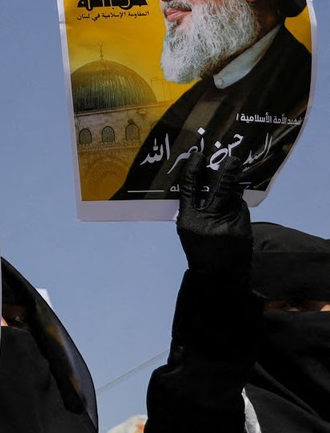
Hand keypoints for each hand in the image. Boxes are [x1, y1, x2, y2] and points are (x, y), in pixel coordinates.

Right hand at [177, 151, 250, 276]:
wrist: (219, 276)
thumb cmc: (199, 250)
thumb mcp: (188, 229)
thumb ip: (194, 209)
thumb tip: (206, 186)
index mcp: (189, 220)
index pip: (189, 189)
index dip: (193, 170)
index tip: (198, 156)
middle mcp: (209, 221)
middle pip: (220, 190)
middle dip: (227, 172)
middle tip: (232, 159)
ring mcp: (230, 226)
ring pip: (235, 200)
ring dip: (231, 196)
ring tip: (227, 199)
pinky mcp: (244, 231)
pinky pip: (242, 211)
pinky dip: (238, 208)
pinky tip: (233, 214)